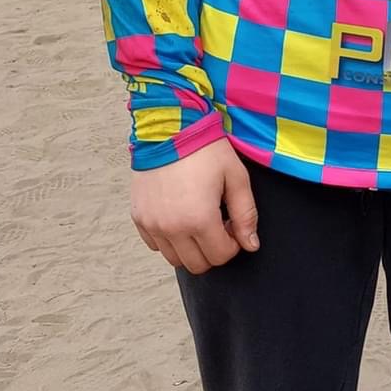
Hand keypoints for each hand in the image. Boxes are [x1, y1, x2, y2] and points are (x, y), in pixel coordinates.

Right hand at [131, 137, 259, 274]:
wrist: (169, 126)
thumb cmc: (206, 149)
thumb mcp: (236, 177)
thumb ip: (246, 215)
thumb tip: (251, 246)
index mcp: (199, 219)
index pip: (220, 256)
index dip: (233, 244)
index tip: (233, 225)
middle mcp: (172, 228)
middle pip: (197, 264)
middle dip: (213, 250)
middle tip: (218, 224)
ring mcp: (152, 224)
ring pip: (175, 259)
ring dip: (191, 248)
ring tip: (199, 220)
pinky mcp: (139, 217)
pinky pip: (155, 245)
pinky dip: (170, 239)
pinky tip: (180, 216)